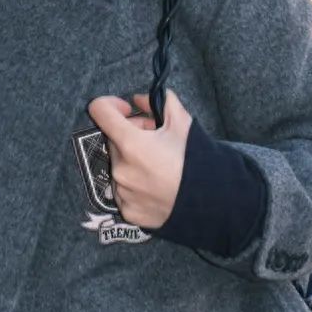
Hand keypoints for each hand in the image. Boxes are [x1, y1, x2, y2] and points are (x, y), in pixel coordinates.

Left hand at [87, 87, 192, 230]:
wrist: (211, 201)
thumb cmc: (195, 159)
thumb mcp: (183, 122)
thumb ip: (160, 101)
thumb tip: (139, 100)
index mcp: (130, 143)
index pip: (99, 110)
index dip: (111, 104)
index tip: (126, 109)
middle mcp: (120, 168)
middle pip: (113, 140)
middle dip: (131, 134)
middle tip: (155, 138)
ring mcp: (122, 192)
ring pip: (119, 165)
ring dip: (132, 159)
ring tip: (158, 164)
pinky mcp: (128, 211)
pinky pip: (124, 190)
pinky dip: (135, 183)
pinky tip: (155, 184)